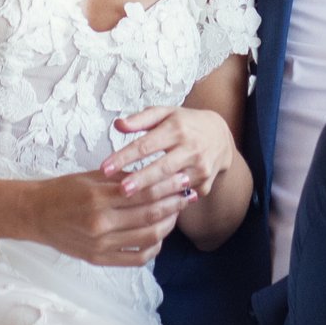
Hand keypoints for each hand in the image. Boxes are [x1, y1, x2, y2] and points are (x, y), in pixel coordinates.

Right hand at [34, 165, 182, 268]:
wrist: (36, 214)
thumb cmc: (63, 190)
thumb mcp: (92, 177)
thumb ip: (122, 178)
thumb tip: (154, 175)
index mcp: (98, 197)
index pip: (143, 191)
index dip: (168, 185)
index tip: (183, 179)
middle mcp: (101, 223)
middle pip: (149, 214)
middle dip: (173, 203)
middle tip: (188, 194)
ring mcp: (101, 245)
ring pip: (147, 238)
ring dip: (168, 225)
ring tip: (176, 213)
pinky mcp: (99, 259)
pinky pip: (136, 258)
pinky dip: (153, 248)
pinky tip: (159, 235)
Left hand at [107, 103, 237, 214]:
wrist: (220, 137)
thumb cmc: (185, 124)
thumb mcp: (165, 114)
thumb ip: (141, 119)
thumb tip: (118, 125)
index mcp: (176, 128)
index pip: (146, 144)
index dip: (124, 156)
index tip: (105, 167)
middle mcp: (191, 149)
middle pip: (162, 168)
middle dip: (140, 180)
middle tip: (120, 190)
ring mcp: (200, 168)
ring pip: (173, 186)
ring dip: (152, 195)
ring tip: (130, 203)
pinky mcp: (205, 185)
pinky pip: (182, 196)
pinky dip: (166, 203)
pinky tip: (149, 210)